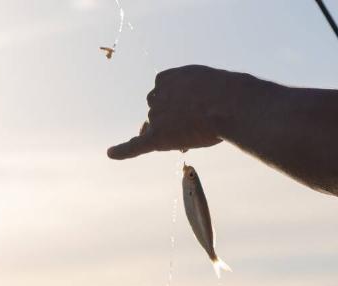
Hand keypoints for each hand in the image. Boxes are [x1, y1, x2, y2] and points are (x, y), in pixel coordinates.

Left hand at [107, 65, 241, 159]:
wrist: (227, 103)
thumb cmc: (226, 94)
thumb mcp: (208, 87)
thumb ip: (193, 100)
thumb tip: (184, 126)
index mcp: (165, 78)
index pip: (167, 96)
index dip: (182, 106)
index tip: (198, 107)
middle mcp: (155, 96)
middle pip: (161, 114)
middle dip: (176, 121)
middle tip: (202, 121)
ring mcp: (155, 116)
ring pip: (161, 130)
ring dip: (176, 134)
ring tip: (200, 130)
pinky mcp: (157, 137)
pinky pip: (135, 146)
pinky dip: (122, 151)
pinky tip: (110, 154)